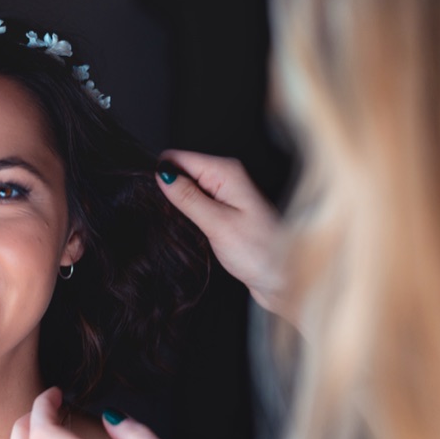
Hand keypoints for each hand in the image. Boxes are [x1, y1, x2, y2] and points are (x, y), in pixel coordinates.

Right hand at [156, 149, 288, 318]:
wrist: (284, 280)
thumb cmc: (261, 254)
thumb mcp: (218, 224)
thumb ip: (188, 197)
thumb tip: (162, 174)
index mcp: (226, 172)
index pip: (178, 157)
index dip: (162, 174)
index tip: (155, 196)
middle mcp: (226, 179)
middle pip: (181, 171)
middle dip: (168, 191)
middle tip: (174, 218)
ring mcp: (225, 196)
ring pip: (186, 189)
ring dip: (177, 206)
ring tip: (186, 228)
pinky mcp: (224, 213)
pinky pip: (195, 205)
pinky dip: (187, 217)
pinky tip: (191, 232)